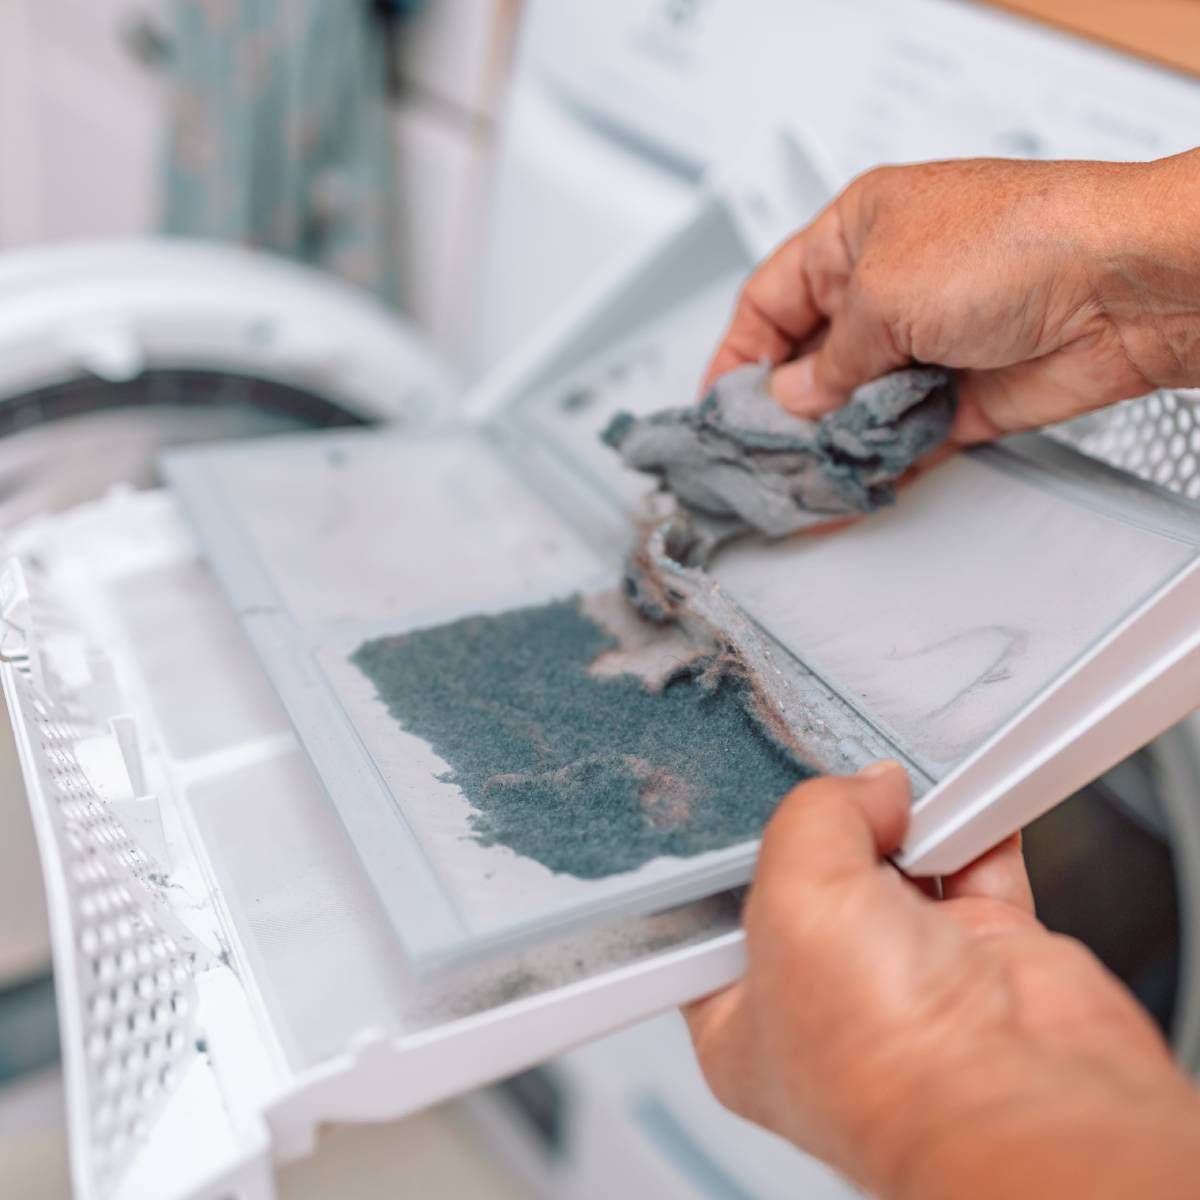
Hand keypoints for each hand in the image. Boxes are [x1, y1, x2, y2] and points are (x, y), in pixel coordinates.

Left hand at [685, 764, 1199, 1198]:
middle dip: (832, 829)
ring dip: (906, 823)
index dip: (732, 859)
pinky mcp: (985, 955)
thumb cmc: (884, 1056)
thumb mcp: (795, 895)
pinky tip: (959, 802)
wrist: (1021, 1094)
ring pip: (897, 867)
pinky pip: (975, 868)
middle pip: (814, 880)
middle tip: (837, 793)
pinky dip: (973, 832)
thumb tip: (866, 789)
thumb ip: (814, 817)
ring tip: (899, 795)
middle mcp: (827, 1004)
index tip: (747, 802)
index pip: (720, 922)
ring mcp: (910, 979)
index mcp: (745, 1022)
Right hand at [703, 152, 1199, 443]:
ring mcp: (925, 344)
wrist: (1125, 286)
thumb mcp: (882, 294)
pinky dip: (875, 464)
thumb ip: (827, 362)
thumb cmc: (1017, 242)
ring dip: (826, 444)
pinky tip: (848, 486)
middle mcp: (889, 288)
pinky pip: (901, 439)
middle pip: (809, 360)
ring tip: (794, 482)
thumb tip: (791, 401)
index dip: (738, 352)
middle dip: (779, 410)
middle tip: (750, 455)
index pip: (772, 297)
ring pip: (853, 407)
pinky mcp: (961, 396)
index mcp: (856, 234)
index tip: (716, 404)